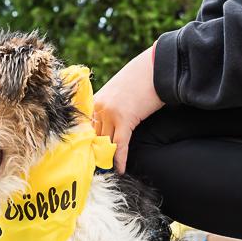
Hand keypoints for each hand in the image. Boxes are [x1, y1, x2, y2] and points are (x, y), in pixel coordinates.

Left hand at [92, 44, 163, 173]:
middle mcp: (100, 107)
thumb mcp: (118, 91)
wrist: (156, 68)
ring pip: (106, 142)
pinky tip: (121, 170)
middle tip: (94, 170)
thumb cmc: (140, 79)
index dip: (86, 143)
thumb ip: (109, 106)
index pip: (86, 127)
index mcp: (96, 100)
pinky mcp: (126, 119)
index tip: (85, 156)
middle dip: (94, 153)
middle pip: (94, 137)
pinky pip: (120, 144)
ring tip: (107, 172)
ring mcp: (111, 113)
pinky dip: (120, 159)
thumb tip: (107, 125)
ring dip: (107, 158)